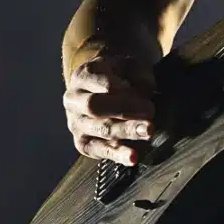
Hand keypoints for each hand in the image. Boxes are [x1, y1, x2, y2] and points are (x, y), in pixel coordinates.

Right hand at [63, 50, 155, 165]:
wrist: (105, 89)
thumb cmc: (121, 75)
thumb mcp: (131, 65)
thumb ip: (139, 74)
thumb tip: (146, 91)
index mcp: (83, 76)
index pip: (101, 83)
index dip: (123, 89)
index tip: (146, 94)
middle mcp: (73, 100)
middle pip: (94, 106)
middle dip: (124, 110)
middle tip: (150, 111)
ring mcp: (76, 123)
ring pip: (99, 129)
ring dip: (126, 131)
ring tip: (148, 131)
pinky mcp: (83, 144)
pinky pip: (99, 150)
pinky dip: (117, 154)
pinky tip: (133, 157)